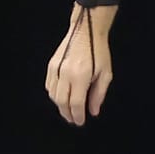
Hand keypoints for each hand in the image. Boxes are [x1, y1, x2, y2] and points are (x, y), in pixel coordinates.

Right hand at [45, 6, 114, 125]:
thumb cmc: (99, 51)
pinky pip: (49, 85)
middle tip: (73, 119)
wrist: (86, 31)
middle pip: (61, 102)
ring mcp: (55, 69)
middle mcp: (65, 74)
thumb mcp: (105, 73)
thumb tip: (93, 111)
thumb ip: (98, 94)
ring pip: (53, 95)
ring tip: (68, 110)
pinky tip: (61, 97)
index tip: (80, 122)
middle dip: (67, 113)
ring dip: (60, 105)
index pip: (76, 103)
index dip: (77, 115)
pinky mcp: (51, 65)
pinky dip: (54, 94)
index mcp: (80, 76)